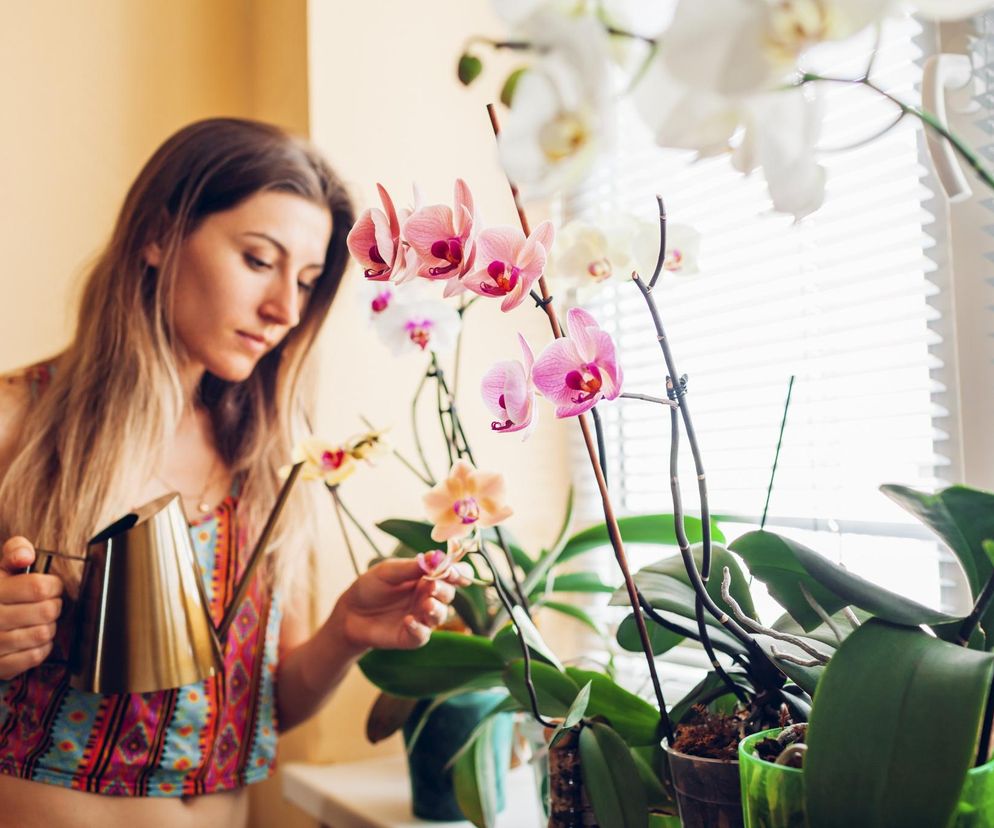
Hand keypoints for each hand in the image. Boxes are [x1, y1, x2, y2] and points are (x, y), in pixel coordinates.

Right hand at [0, 538, 62, 679]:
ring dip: (49, 626)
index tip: (50, 586)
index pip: (38, 587)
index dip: (53, 585)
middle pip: (47, 611)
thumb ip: (14, 551)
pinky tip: (32, 637)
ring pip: (44, 634)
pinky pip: (36, 656)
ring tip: (38, 620)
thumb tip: (27, 555)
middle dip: (54, 605)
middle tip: (46, 603)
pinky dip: (42, 647)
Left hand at [330, 558, 470, 653]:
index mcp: (426, 578)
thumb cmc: (370, 588)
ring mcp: (421, 618)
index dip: (459, 573)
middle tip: (431, 586)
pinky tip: (407, 621)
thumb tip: (436, 556)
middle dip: (443, 589)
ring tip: (426, 604)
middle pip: (448, 594)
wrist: (349, 613)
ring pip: (440, 615)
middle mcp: (428, 598)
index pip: (452, 575)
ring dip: (436, 609)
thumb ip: (411, 567)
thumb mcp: (387, 572)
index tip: (455, 572)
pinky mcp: (411, 637)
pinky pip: (422, 635)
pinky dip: (418, 628)